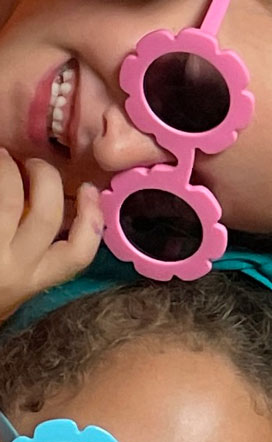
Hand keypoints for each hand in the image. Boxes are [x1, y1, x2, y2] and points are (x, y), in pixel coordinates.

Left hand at [0, 155, 100, 322]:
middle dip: (46, 178)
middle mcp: (15, 268)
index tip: (87, 189)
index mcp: (33, 281)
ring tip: (3, 158)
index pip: (79, 252)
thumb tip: (44, 203)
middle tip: (34, 164)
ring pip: (8, 201)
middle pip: (46, 215)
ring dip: (8, 171)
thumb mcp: (11, 284)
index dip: (92, 217)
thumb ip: (31, 254)